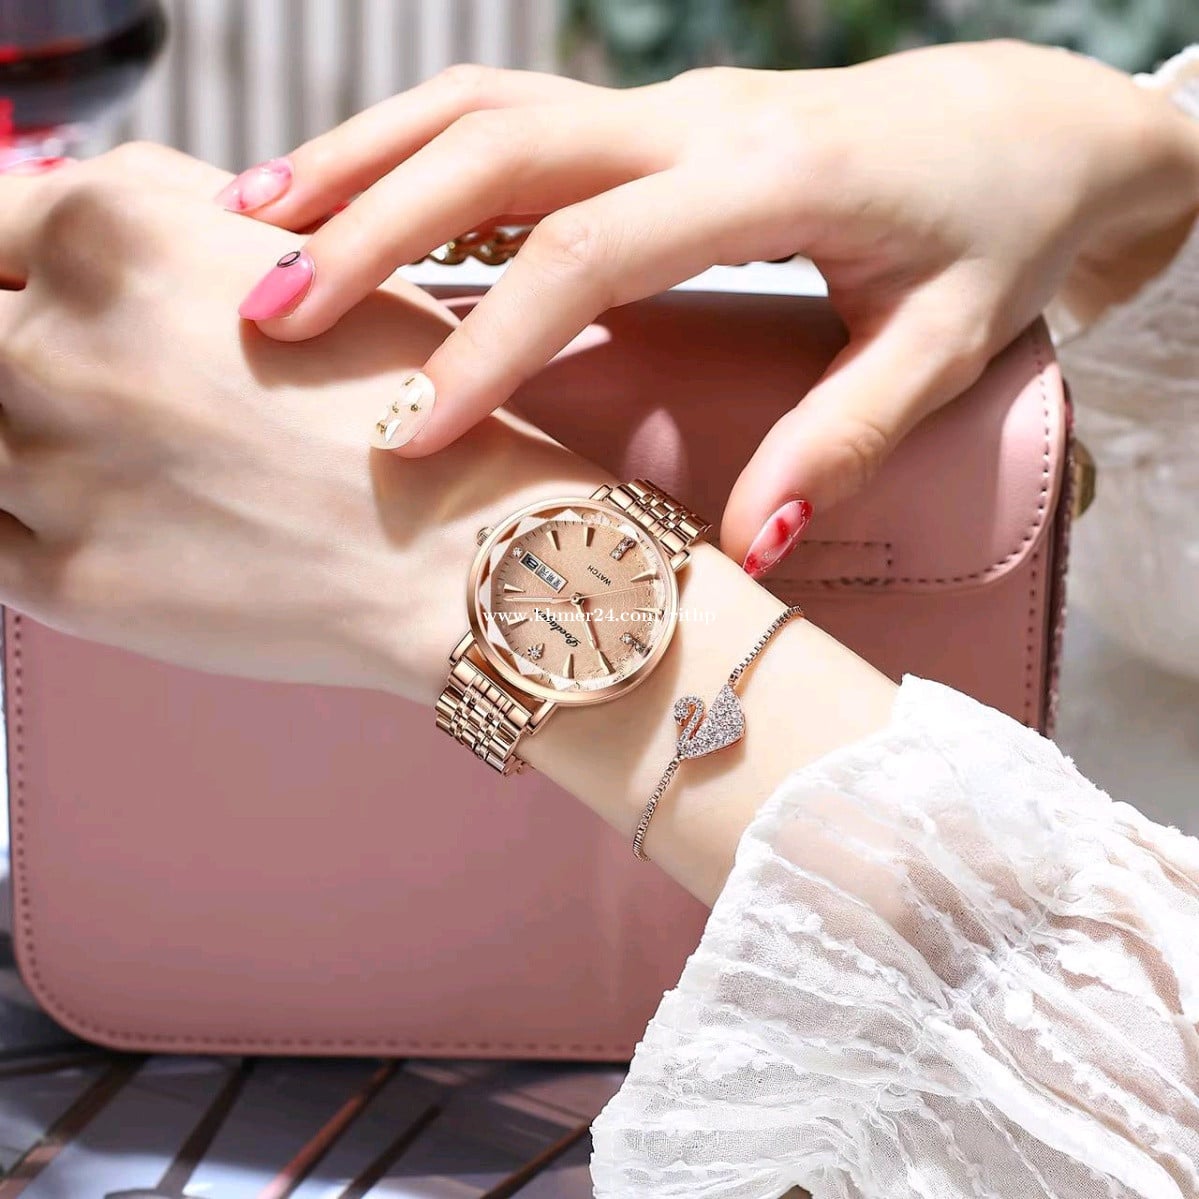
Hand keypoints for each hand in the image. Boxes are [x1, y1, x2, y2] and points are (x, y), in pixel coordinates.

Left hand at [0, 146, 605, 701]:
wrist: (459, 550)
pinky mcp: (63, 578)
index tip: (43, 299)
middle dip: (30, 352)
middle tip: (113, 391)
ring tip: (132, 460)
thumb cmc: (407, 404)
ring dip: (30, 440)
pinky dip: (32, 521)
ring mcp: (52, 470)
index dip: (17, 267)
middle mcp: (61, 346)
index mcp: (113, 236)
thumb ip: (161, 210)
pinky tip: (122, 518)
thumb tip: (61, 210)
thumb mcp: (300, 254)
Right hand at [222, 40, 1198, 573]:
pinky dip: (408, 153)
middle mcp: (695, 119)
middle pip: (497, 147)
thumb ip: (841, 444)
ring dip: (361, 163)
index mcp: (770, 178)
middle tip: (266, 320)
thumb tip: (742, 553)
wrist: (1013, 128)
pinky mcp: (645, 116)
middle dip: (370, 229)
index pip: (591, 253)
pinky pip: (505, 117)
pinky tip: (342, 203)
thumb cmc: (988, 237)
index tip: (406, 436)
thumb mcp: (943, 346)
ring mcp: (661, 105)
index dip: (489, 344)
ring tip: (253, 231)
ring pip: (480, 107)